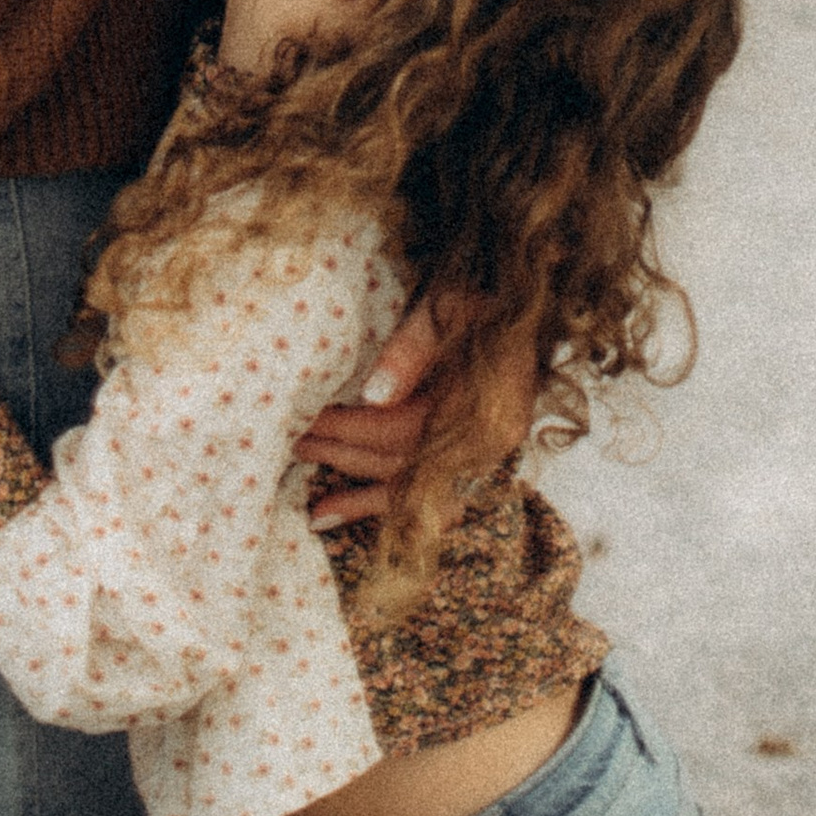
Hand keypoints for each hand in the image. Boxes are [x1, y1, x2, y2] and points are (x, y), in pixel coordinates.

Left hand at [293, 302, 536, 528]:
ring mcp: (478, 464)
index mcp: (482, 410)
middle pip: (398, 461)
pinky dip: (370, 505)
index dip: (349, 426)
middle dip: (339, 451)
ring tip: (297, 472)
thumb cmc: (484, 300)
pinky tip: (327, 515)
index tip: (305, 417)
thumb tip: (373, 395)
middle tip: (288, 440)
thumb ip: (412, 349)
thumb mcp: (448, 308)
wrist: (526, 313)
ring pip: (403, 485)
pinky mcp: (467, 468)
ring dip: (349, 485)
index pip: (400, 428)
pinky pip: (416, 496)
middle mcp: (483, 448)